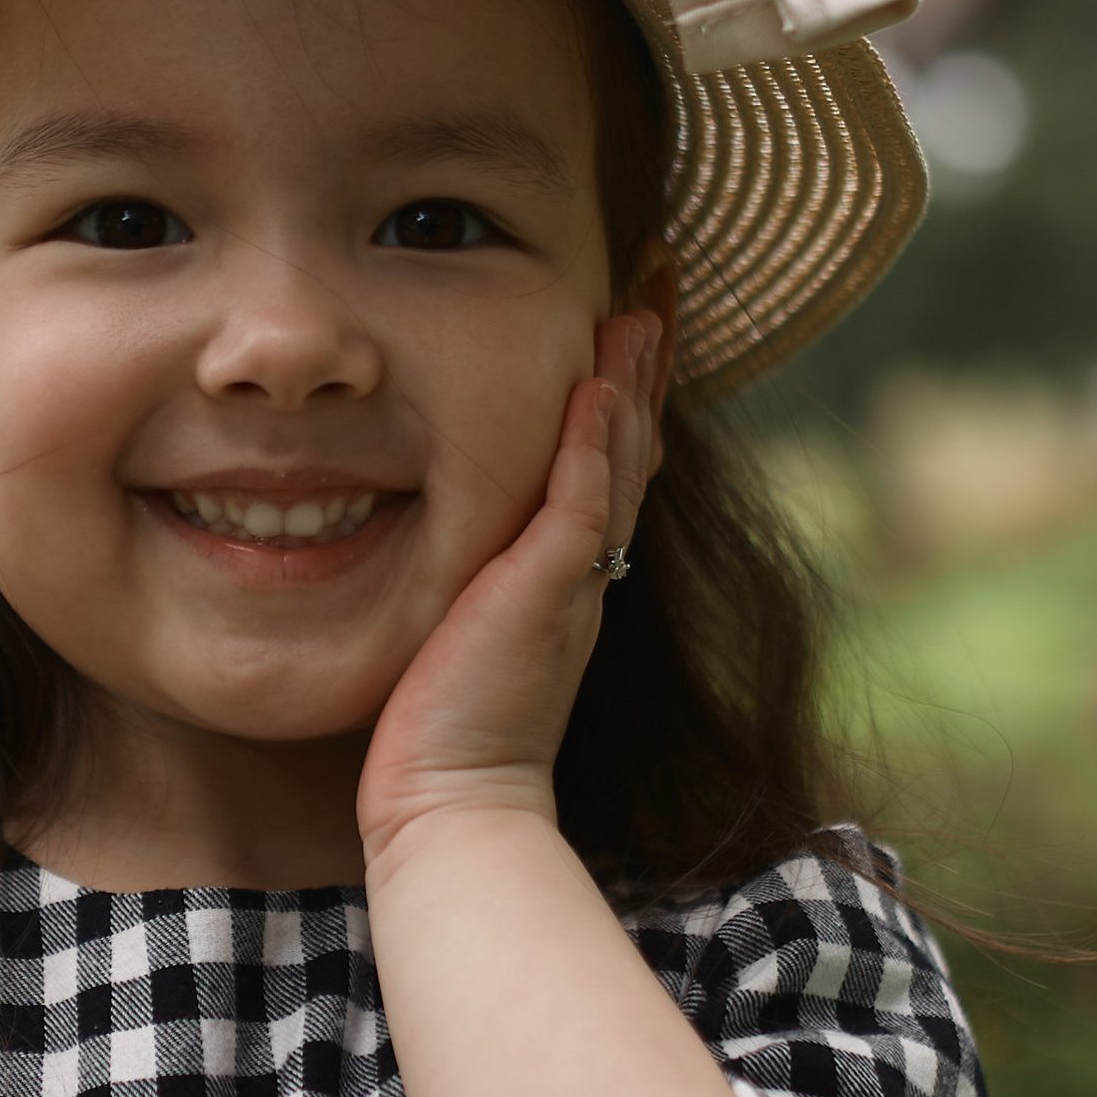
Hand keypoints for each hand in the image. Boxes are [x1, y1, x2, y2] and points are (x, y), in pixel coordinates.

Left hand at [357, 306, 668, 868]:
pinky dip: (591, 440)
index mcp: (568, 581)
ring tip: (640, 310)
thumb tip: (442, 544)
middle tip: (656, 290)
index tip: (630, 327)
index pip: (606, 470)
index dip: (624, 398)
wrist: (451, 806)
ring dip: (631, 383)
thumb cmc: (439, 737)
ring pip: (618, 463)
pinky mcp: (547, 594)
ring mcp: (574, 583)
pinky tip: (594, 382)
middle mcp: (585, 576)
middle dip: (644, 369)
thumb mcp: (461, 636)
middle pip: (630, 451)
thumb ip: (469, 583)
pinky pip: (581, 502)